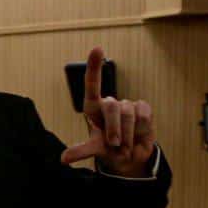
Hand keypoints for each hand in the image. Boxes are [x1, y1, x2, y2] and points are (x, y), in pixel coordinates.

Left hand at [60, 48, 155, 175]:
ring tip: (125, 143)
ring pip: (129, 115)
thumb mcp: (94, 150)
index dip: (94, 67)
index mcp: (93, 109)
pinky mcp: (143, 108)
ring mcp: (127, 105)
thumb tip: (63, 159)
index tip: (97, 48)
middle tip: (115, 145)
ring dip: (127, 135)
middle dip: (114, 130)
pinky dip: (141, 130)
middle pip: (112, 108)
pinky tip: (138, 134)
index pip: (92, 85)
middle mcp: (109, 104)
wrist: (130, 157)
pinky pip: (144, 116)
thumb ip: (81, 151)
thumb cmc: (108, 149)